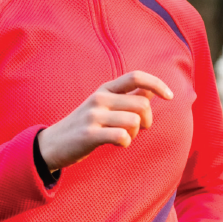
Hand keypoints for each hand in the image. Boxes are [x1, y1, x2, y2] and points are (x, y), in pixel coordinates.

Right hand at [36, 71, 173, 170]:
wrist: (52, 144)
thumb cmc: (84, 125)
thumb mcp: (103, 105)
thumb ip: (127, 97)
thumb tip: (151, 89)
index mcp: (105, 89)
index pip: (136, 76)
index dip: (157, 84)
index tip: (170, 96)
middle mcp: (99, 98)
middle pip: (142, 105)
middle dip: (147, 121)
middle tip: (138, 130)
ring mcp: (93, 116)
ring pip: (134, 122)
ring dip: (135, 133)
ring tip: (124, 137)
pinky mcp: (89, 135)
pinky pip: (122, 137)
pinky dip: (126, 142)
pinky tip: (117, 144)